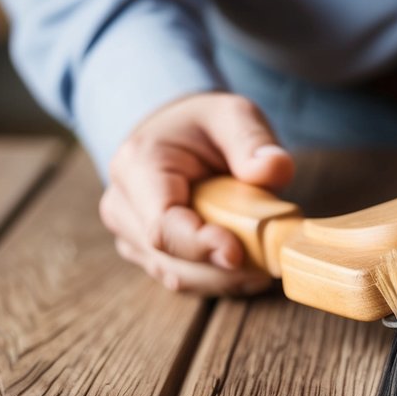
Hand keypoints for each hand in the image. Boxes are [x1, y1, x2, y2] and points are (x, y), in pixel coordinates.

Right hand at [99, 92, 294, 293]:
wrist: (174, 133)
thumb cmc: (204, 124)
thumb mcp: (233, 114)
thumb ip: (253, 141)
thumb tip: (273, 169)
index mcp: (137, 167)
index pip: (161, 225)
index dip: (200, 246)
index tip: (238, 253)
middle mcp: (122, 207)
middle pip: (171, 260)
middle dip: (223, 269)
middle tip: (270, 261)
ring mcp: (129, 235)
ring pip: (178, 277)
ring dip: (224, 279)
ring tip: (265, 265)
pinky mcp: (145, 254)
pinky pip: (183, 279)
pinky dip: (218, 280)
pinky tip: (249, 270)